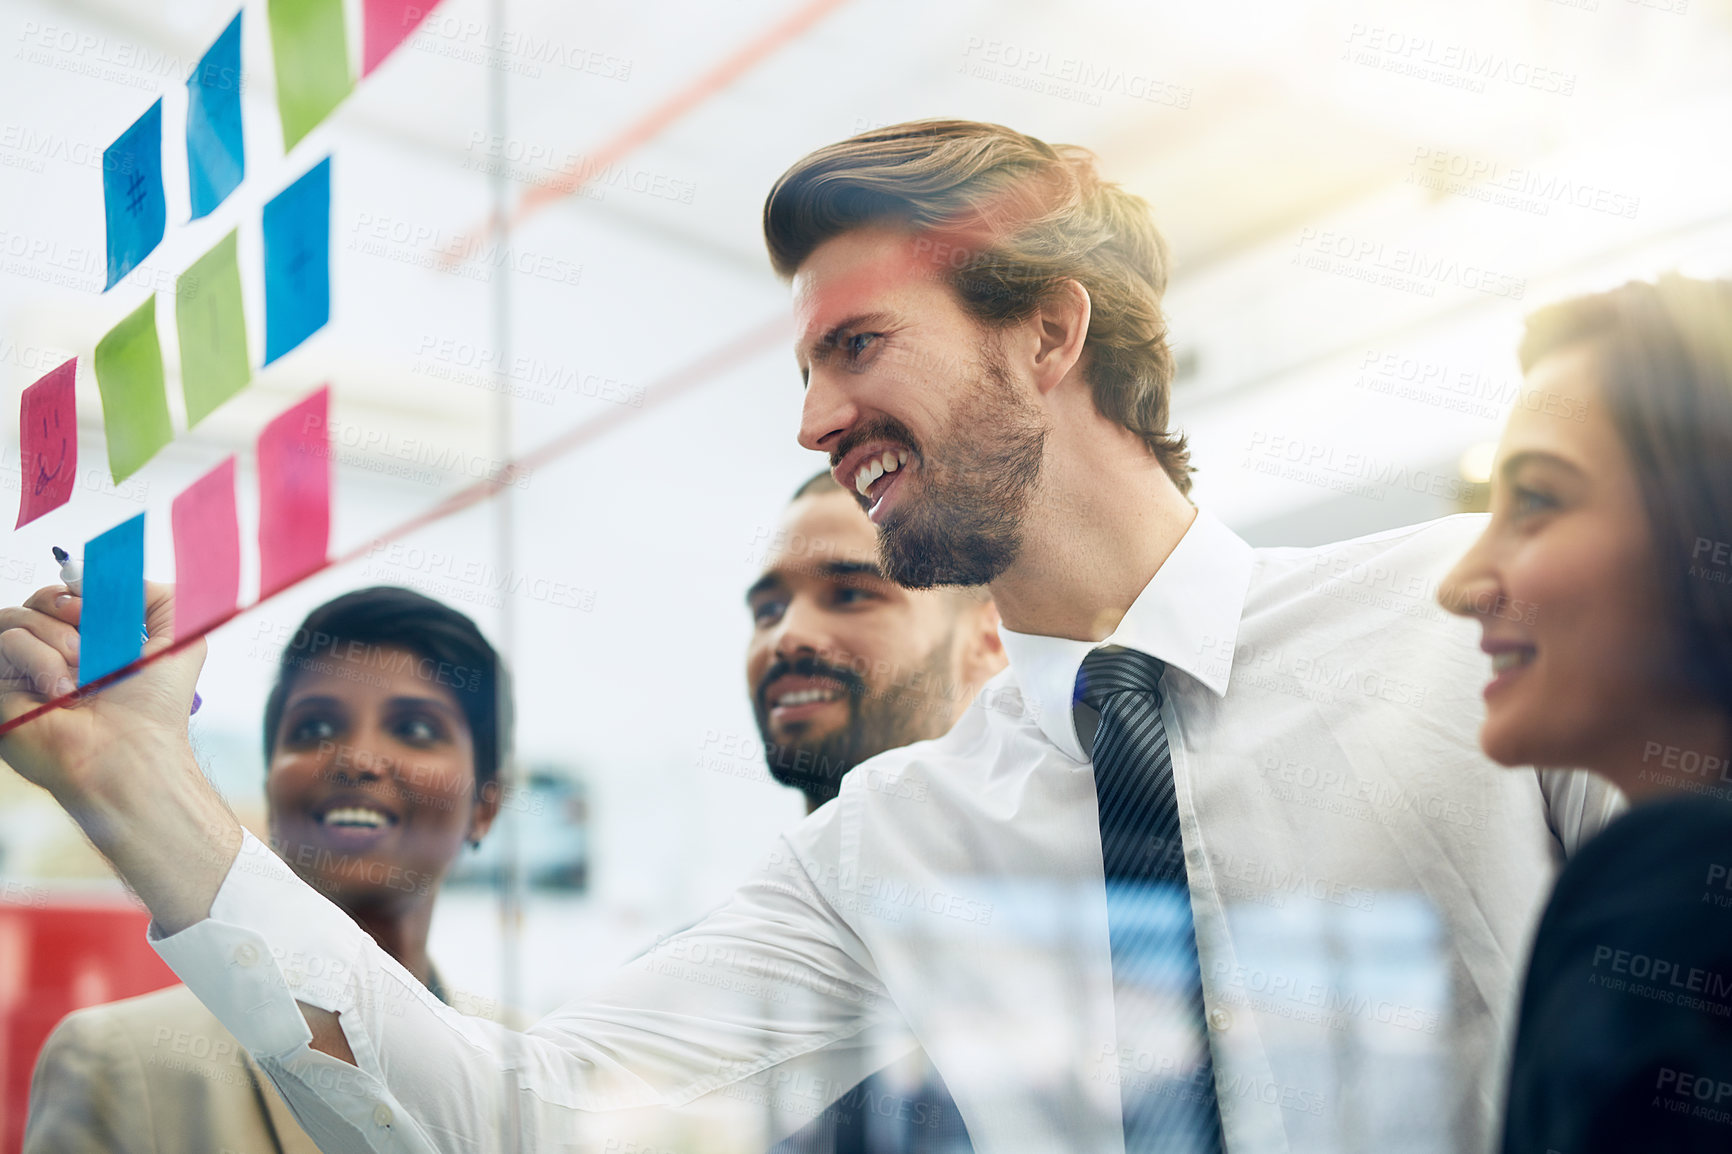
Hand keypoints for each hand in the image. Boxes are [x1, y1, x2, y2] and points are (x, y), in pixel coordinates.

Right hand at [0, 581, 203, 807]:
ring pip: (18, 616)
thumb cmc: (155, 708)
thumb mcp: (181, 638)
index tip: (99, 602)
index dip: (82, 587)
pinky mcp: (1, 688)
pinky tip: (60, 690)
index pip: (70, 592)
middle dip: (69, 606)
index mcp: (96, 641)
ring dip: (59, 639)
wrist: (127, 754)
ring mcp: (25, 671)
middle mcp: (58, 654)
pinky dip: (40, 660)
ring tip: (84, 673)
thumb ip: (159, 596)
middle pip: (39, 598)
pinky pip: (6, 642)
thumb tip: (118, 574)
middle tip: (92, 637)